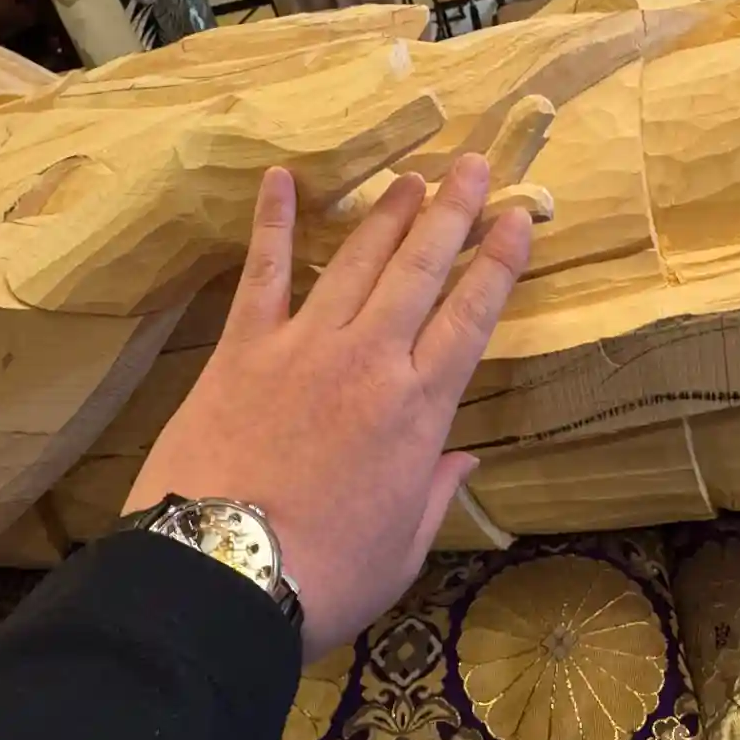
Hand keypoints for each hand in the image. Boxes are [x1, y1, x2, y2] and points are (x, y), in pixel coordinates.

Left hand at [123, 154, 531, 658]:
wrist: (221, 572)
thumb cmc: (325, 576)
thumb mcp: (404, 549)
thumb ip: (435, 493)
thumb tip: (465, 459)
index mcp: (419, 408)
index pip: (471, 316)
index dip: (498, 262)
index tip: (517, 217)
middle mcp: (370, 359)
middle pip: (420, 268)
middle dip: (451, 211)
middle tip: (470, 164)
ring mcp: (304, 345)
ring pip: (355, 260)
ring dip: (387, 212)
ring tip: (411, 176)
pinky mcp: (243, 348)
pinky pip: (262, 273)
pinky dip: (271, 222)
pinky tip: (282, 178)